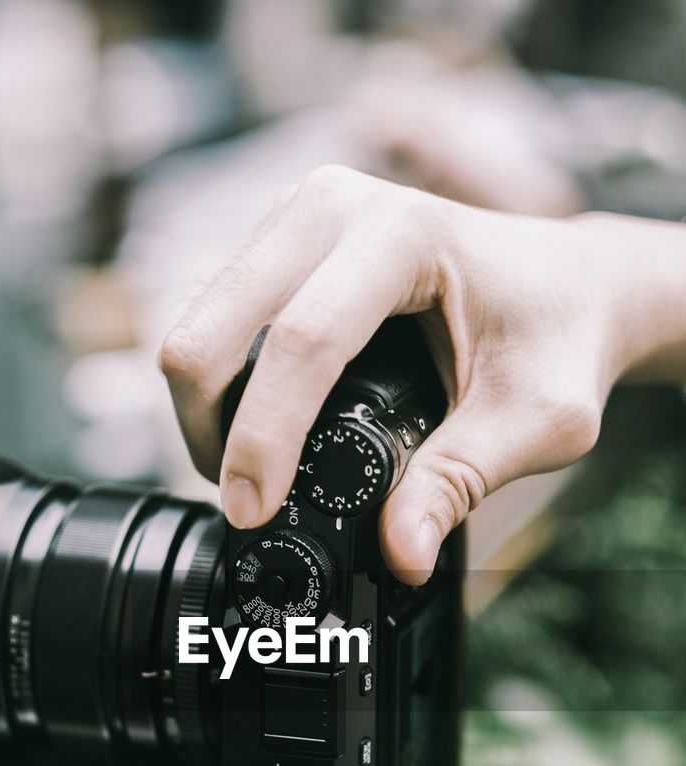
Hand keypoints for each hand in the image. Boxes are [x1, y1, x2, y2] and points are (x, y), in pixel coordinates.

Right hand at [160, 166, 685, 582]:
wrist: (570, 283)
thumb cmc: (558, 340)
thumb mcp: (535, 421)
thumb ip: (460, 484)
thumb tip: (400, 554)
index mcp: (402, 234)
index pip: (303, 342)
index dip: (265, 438)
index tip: (252, 512)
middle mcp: (333, 207)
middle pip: (212, 327)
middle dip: (210, 430)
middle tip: (243, 503)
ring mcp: (296, 217)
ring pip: (197, 324)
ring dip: (207, 413)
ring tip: (252, 475)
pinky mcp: (277, 241)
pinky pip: (213, 320)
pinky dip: (219, 387)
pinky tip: (256, 430)